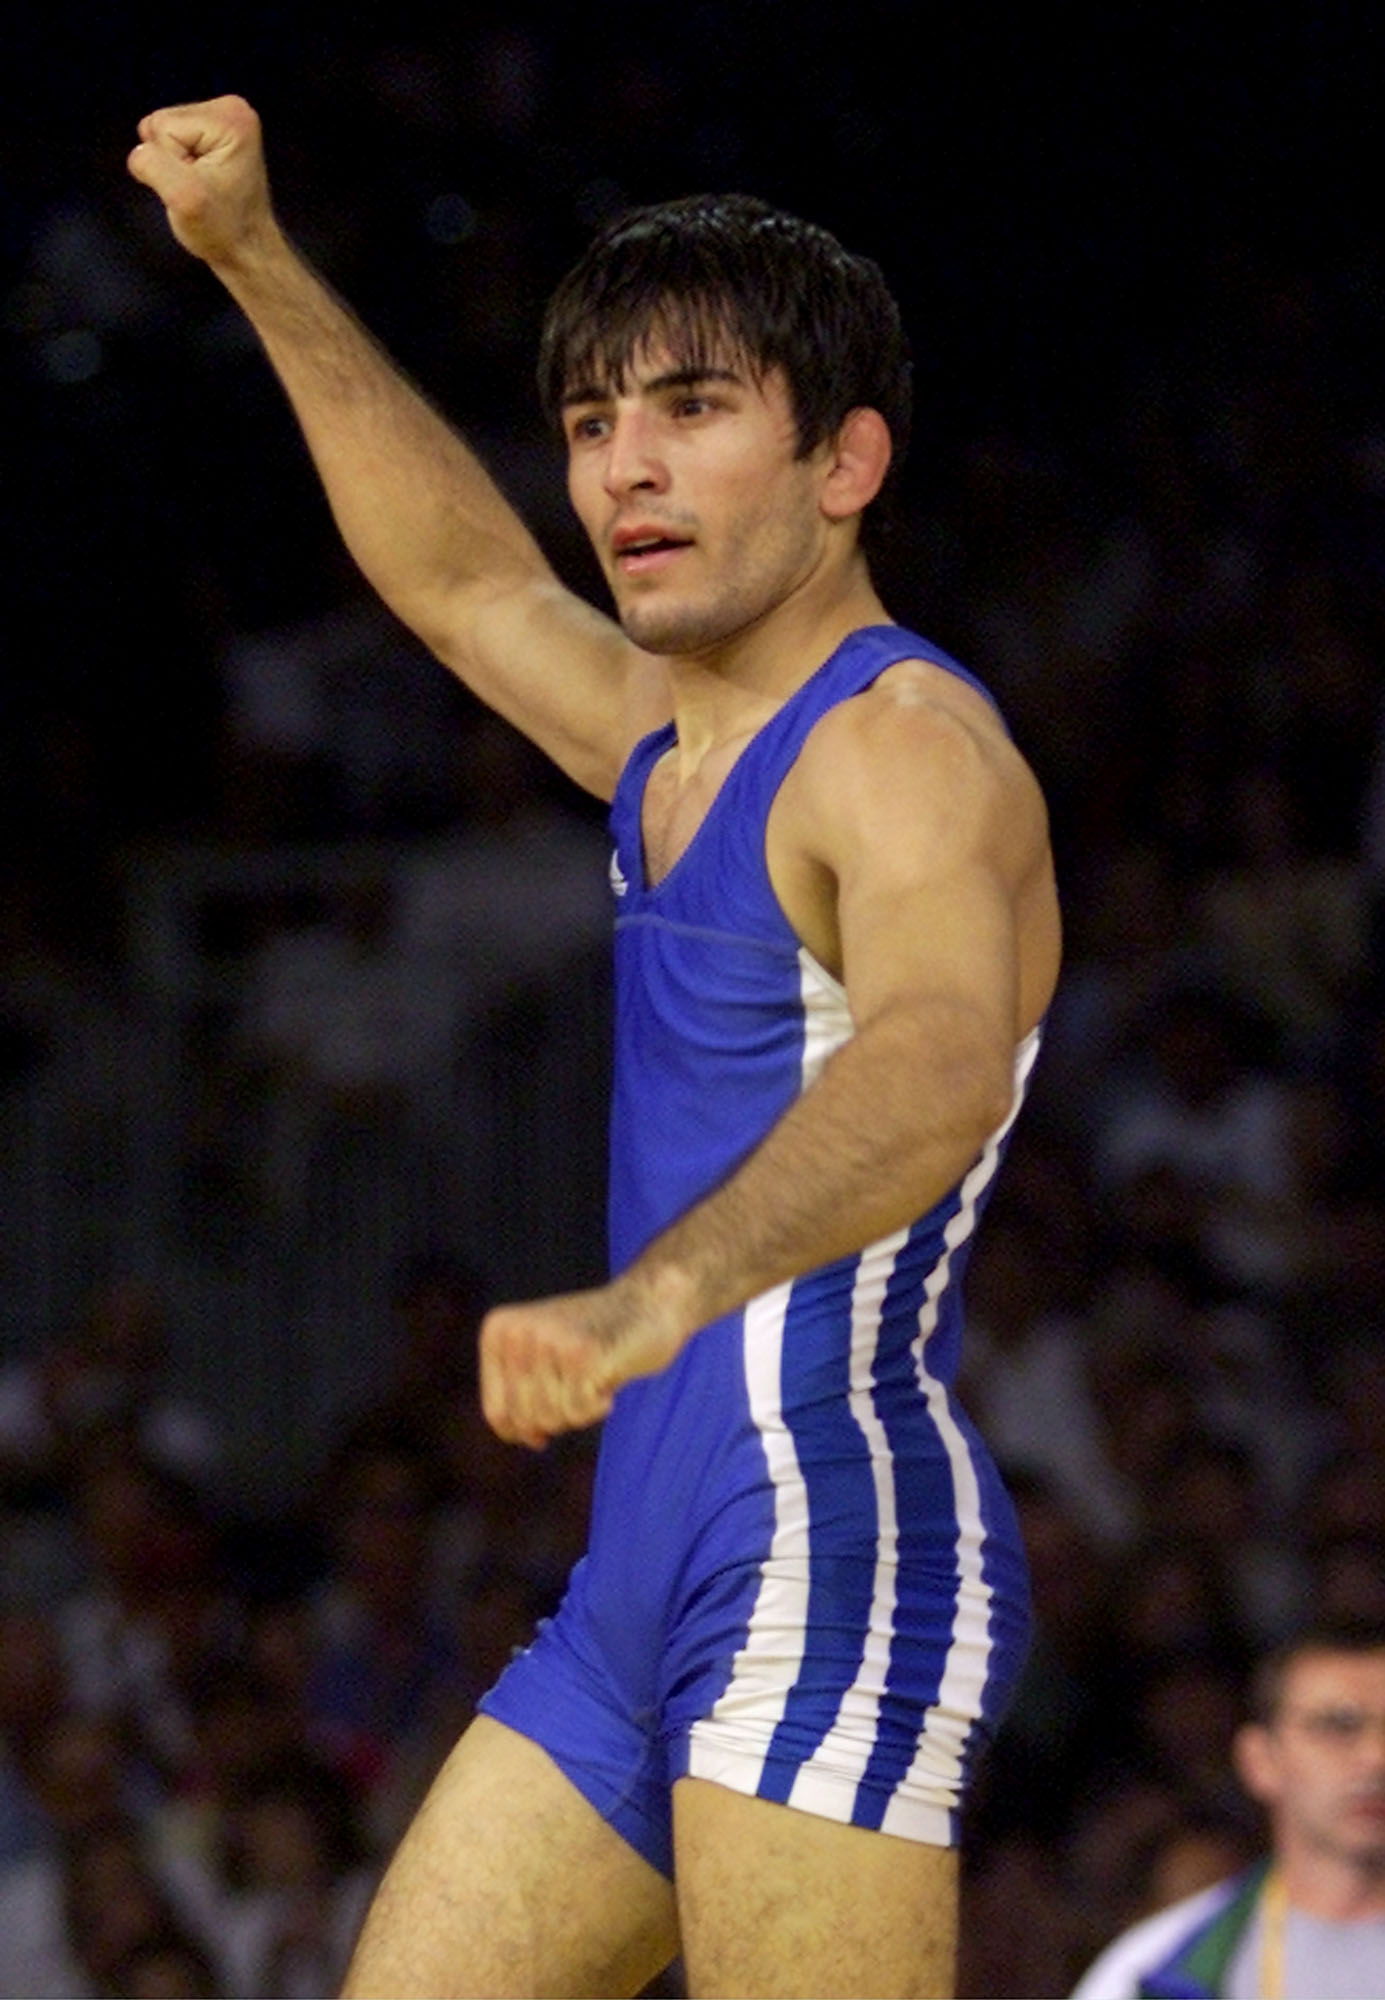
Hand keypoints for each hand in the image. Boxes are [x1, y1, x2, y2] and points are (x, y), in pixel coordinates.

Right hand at [127, 95, 277, 268]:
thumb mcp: (183, 198)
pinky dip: (180, 166)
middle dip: (172, 162)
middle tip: (199, 188)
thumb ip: (152, 165)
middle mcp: (231, 109)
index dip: (170, 162)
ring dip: (175, 166)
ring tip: (203, 187)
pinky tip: (202, 182)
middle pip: (162, 124)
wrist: (246, 252)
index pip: (161, 125)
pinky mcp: (216, 134)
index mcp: (229, 116)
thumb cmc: (221, 229)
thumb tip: (139, 152)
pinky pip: (172, 143)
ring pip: (164, 134)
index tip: (197, 185)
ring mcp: (224, 120)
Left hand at [479, 1279, 686, 1449]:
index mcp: (499, 1330)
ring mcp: (551, 1341)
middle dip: (557, 1417)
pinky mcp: (583, 1354)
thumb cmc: (594, 1337)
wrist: (647, 1301)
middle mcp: (519, 1332)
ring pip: (552, 1418)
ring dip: (579, 1410)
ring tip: (594, 1375)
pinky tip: (609, 1374)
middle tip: (581, 1387)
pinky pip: (580, 1411)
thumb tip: (529, 1439)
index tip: (552, 1414)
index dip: (525, 1430)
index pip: (497, 1413)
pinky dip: (599, 1405)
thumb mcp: (542, 1356)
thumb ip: (521, 1393)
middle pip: (526, 1419)